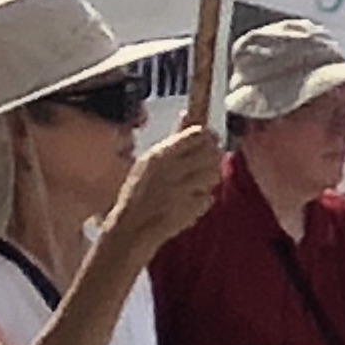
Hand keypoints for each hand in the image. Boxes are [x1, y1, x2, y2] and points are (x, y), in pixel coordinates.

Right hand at [99, 123, 222, 261]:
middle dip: (212, 158)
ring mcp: (182, 190)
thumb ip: (172, 139)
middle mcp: (172, 169)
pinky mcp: (191, 209)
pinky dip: (202, 201)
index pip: (199, 134)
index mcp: (160, 154)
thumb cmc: (138, 194)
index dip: (208, 137)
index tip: (209, 142)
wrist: (130, 230)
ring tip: (192, 186)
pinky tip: (187, 204)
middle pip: (212, 152)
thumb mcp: (148, 162)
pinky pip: (208, 198)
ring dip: (208, 180)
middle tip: (204, 166)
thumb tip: (188, 114)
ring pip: (214, 174)